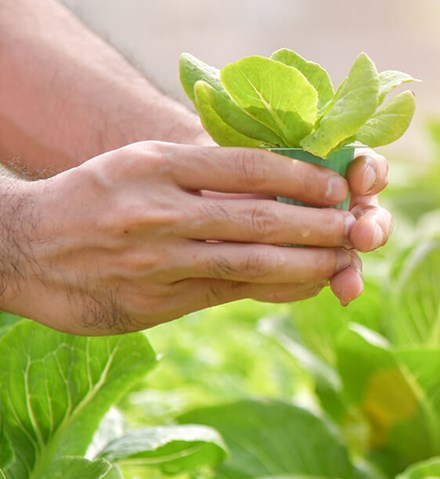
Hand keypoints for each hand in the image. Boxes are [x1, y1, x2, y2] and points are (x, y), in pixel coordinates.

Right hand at [0, 141, 390, 334]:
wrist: (24, 249)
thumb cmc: (95, 198)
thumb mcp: (141, 165)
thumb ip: (204, 175)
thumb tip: (281, 184)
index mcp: (158, 166)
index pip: (247, 168)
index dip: (302, 178)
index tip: (338, 186)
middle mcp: (159, 211)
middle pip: (259, 217)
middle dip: (318, 225)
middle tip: (357, 226)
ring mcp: (158, 261)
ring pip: (251, 262)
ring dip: (307, 262)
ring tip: (343, 259)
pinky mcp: (158, 303)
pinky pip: (232, 294)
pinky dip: (276, 289)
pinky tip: (307, 284)